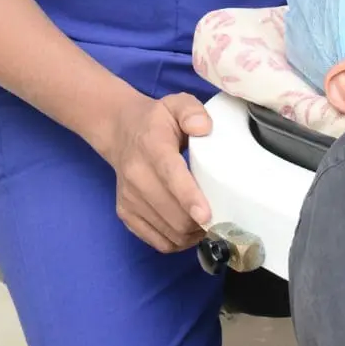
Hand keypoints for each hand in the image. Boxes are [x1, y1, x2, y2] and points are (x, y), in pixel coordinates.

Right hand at [103, 90, 213, 253]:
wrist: (121, 132)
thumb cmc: (157, 120)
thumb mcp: (176, 103)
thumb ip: (192, 111)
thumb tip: (204, 128)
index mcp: (152, 147)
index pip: (171, 176)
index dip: (189, 197)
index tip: (206, 215)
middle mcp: (136, 176)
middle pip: (172, 213)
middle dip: (199, 223)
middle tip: (223, 219)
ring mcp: (129, 198)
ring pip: (168, 232)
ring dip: (192, 234)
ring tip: (208, 224)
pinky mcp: (125, 213)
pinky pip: (157, 241)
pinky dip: (178, 242)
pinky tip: (190, 230)